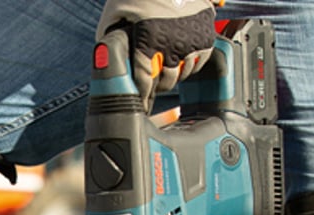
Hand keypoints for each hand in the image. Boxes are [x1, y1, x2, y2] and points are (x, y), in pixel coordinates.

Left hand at [97, 0, 218, 109]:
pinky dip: (191, 64)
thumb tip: (107, 60)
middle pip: (167, 81)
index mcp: (148, 38)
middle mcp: (172, 42)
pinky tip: (181, 60)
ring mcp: (192, 38)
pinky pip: (201, 60)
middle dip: (158, 86)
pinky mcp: (205, 33)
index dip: (141, 94)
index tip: (140, 101)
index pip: (144, 79)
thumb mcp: (115, 14)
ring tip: (166, 71)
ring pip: (185, 73)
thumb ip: (110, 38)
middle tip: (152, 85)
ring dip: (175, 75)